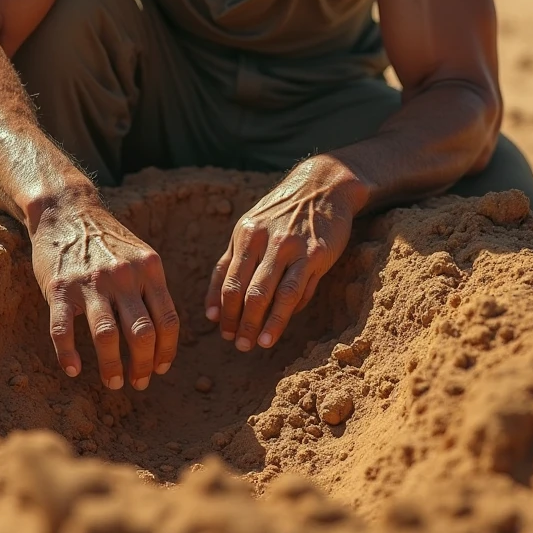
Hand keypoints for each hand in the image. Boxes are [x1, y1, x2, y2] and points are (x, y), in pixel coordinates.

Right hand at [28, 188, 178, 390]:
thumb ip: (152, 288)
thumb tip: (165, 334)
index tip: (160, 369)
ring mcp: (90, 282)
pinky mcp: (59, 288)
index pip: (167, 320)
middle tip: (139, 383)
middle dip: (143, 366)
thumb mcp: (139, 255)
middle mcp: (123, 276)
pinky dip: (68, 355)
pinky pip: (63, 330)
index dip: (167, 351)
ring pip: (107, 337)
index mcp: (149, 268)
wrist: (65, 210)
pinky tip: (73, 370)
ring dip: (112, 368)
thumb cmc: (106, 240)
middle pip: (142, 334)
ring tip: (114, 383)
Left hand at [204, 159, 362, 350]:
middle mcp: (264, 240)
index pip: (227, 280)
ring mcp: (291, 247)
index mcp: (245, 234)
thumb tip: (211, 311)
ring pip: (270, 294)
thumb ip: (230, 264)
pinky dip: (284, 314)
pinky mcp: (316, 254)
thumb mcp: (250, 228)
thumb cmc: (281, 213)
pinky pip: (297, 290)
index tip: (221, 331)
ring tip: (256, 344)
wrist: (322, 187)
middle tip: (237, 344)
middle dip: (238, 322)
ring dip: (260, 324)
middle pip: (245, 290)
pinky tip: (277, 330)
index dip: (222, 310)